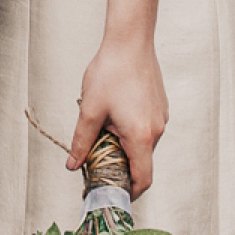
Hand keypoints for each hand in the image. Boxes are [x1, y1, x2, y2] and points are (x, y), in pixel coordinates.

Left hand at [66, 37, 167, 199]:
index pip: (142, 179)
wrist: (130, 40)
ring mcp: (160, 117)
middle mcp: (156, 129)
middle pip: (141, 162)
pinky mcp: (159, 106)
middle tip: (97, 159)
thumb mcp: (89, 109)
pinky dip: (131, 131)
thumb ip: (82, 141)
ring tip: (102, 127)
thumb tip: (74, 164)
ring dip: (123, 145)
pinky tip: (114, 113)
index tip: (113, 195)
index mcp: (141, 136)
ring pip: (143, 144)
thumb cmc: (111, 71)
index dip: (129, 193)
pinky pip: (146, 129)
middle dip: (120, 166)